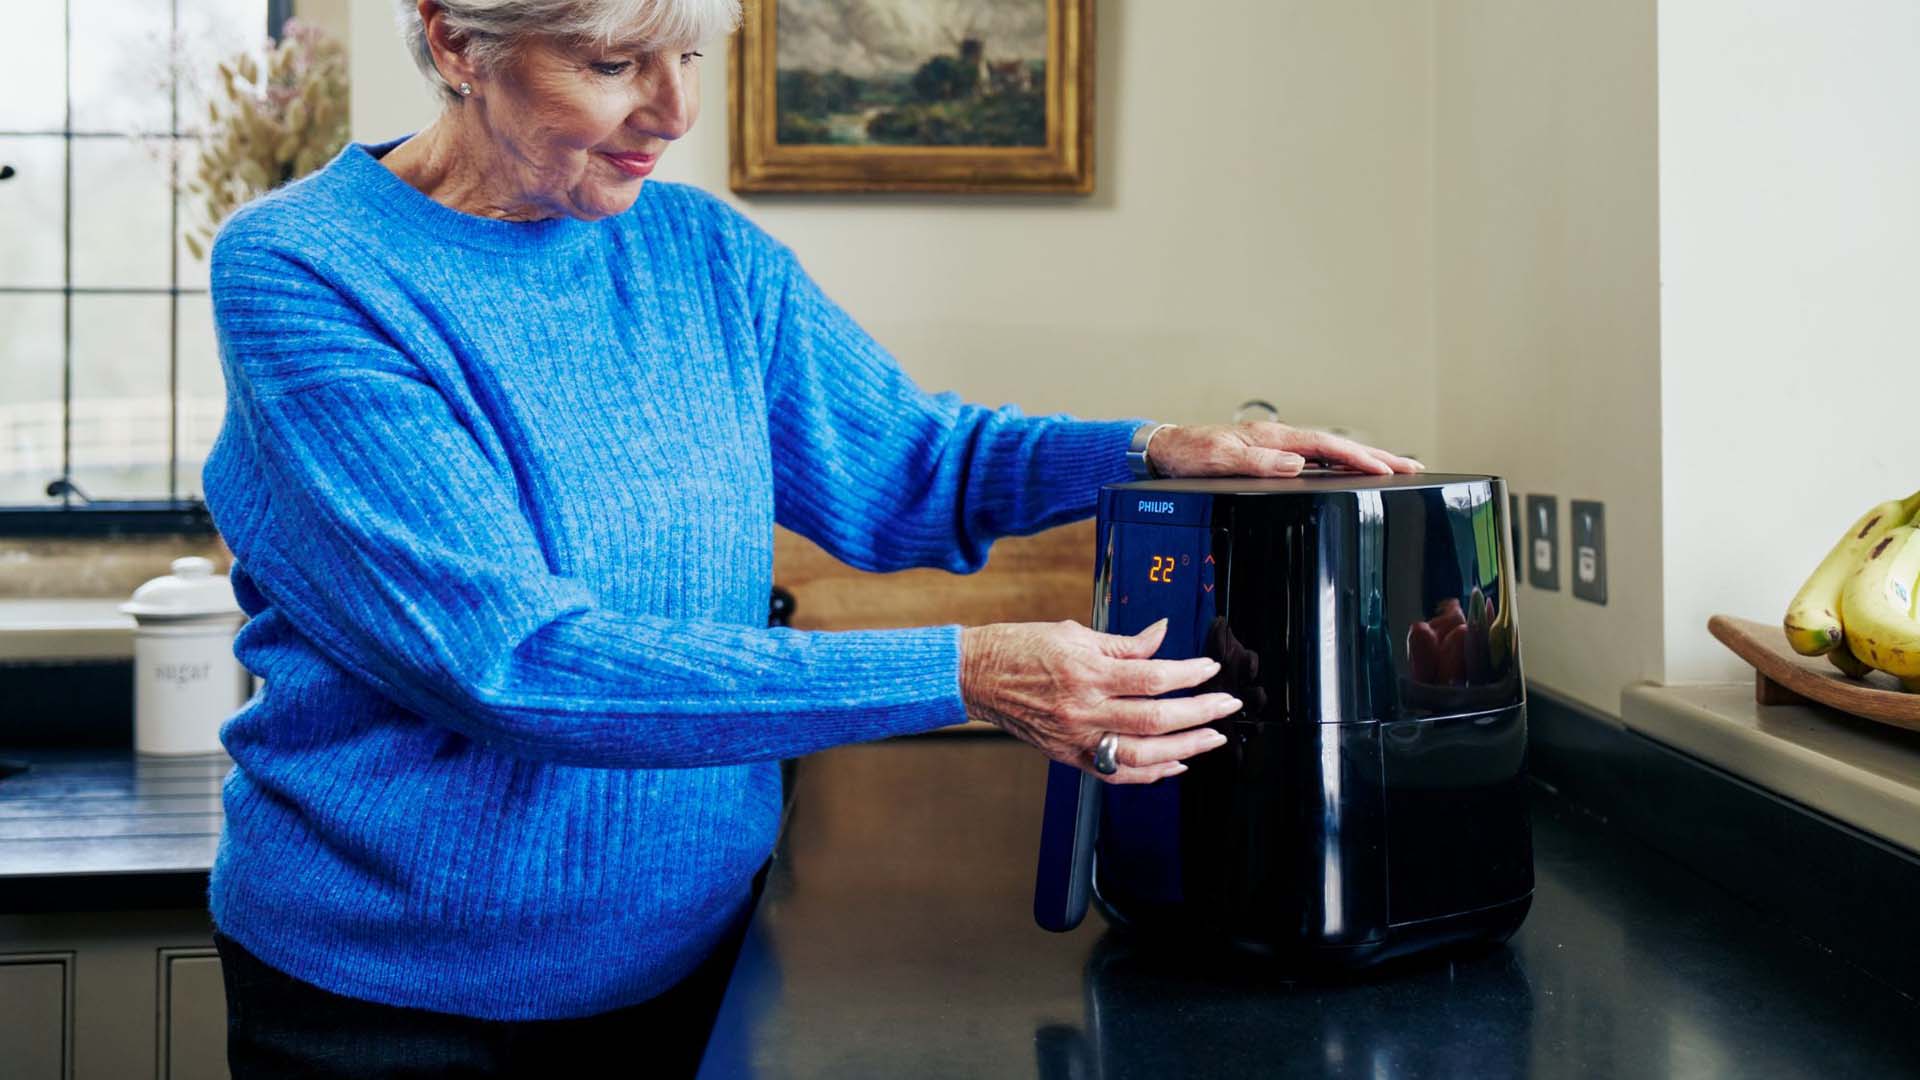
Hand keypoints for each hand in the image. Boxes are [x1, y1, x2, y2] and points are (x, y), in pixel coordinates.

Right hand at [960, 618, 1238, 783]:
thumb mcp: (1074, 633)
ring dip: (1185, 748)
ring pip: (1142, 753)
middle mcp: (1083, 710)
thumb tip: (1161, 636)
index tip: (1211, 669)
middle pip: (1155, 719)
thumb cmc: (1020, 648)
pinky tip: (1175, 763)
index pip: (1152, 677)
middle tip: (1227, 706)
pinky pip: (1117, 772)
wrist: (975, 676)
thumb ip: (1123, 643)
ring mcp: (1076, 738)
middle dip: (1199, 713)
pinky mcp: (1069, 756)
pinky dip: (1150, 772)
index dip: (1188, 674)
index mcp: (1086, 673)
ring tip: (1213, 738)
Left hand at [1147, 422, 1423, 477]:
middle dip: (1376, 456)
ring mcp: (1277, 447)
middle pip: (1336, 447)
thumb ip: (1259, 463)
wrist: (1166, 449)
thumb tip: (1299, 465)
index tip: (1386, 468)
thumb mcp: (1220, 460)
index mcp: (1271, 437)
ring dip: (1363, 459)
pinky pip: (1316, 459)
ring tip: (1395, 468)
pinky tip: (1352, 471)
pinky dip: (1340, 463)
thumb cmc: (1189, 453)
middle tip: (1412, 466)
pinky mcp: (1272, 456)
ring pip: (1330, 453)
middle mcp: (1278, 439)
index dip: (1357, 457)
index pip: (1325, 447)